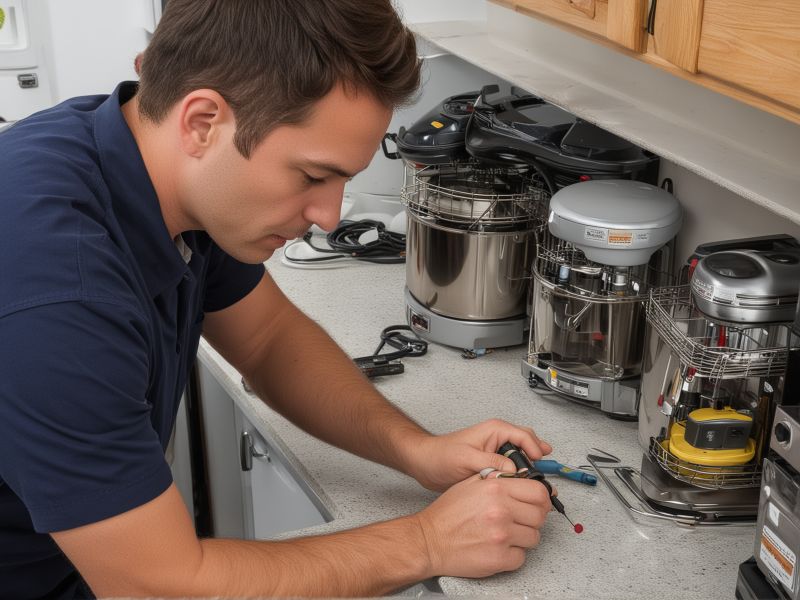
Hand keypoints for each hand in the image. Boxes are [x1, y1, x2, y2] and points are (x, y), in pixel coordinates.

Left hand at [405, 419, 551, 491]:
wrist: (425, 464)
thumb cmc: (441, 455)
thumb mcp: (467, 458)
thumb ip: (491, 462)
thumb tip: (513, 470)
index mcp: (494, 430)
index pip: (524, 436)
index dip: (535, 450)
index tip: (539, 465)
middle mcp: (497, 438)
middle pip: (528, 445)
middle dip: (538, 459)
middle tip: (543, 477)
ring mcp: (496, 451)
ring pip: (522, 457)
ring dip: (530, 469)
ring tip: (538, 484)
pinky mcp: (492, 464)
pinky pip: (512, 468)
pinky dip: (520, 476)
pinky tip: (522, 488)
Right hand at [413, 473, 550, 577]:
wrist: (428, 540)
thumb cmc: (447, 513)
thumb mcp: (471, 483)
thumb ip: (498, 478)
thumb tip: (523, 478)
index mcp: (496, 488)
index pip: (539, 492)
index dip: (541, 498)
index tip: (538, 503)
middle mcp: (501, 510)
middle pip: (540, 515)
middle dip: (533, 518)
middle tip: (520, 520)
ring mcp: (501, 536)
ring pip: (534, 537)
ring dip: (523, 537)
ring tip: (506, 534)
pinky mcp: (499, 559)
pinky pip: (521, 557)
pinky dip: (512, 555)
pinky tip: (498, 548)